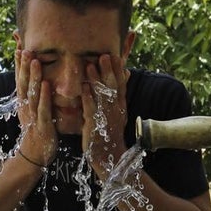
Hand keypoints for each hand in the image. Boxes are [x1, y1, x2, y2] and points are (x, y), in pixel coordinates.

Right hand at [15, 49, 56, 165]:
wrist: (33, 155)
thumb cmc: (35, 131)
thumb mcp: (30, 110)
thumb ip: (32, 94)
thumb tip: (34, 79)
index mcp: (23, 102)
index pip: (20, 79)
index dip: (19, 63)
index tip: (18, 46)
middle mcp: (25, 106)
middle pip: (23, 83)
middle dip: (24, 65)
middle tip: (24, 47)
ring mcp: (33, 115)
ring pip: (32, 93)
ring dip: (34, 76)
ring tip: (34, 60)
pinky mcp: (43, 125)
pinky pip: (43, 109)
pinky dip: (45, 97)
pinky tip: (48, 85)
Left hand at [81, 53, 128, 178]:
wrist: (109, 156)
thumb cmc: (110, 133)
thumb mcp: (118, 112)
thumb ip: (119, 93)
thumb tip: (126, 74)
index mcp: (120, 105)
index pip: (120, 84)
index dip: (118, 69)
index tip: (115, 54)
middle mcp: (115, 109)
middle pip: (113, 86)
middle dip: (109, 70)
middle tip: (104, 55)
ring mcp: (106, 117)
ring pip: (102, 95)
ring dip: (96, 80)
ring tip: (90, 65)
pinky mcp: (96, 125)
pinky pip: (92, 109)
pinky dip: (88, 98)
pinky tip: (84, 88)